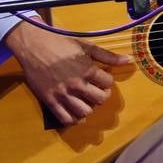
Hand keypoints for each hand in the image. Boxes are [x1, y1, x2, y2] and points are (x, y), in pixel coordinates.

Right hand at [4, 22, 130, 125]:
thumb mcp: (86, 45)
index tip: (101, 77)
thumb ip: (107, 55)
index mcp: (87, 70)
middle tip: (96, 90)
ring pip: (84, 112)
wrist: (34, 45)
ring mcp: (63, 94)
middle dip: (101, 95)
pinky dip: (73, 118)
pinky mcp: (50, 101)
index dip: (107, 80)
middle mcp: (77, 84)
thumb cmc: (61, 43)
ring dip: (89, 107)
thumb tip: (128, 60)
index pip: (108, 83)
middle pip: (100, 99)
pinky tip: (74, 110)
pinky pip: (66, 118)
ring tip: (86, 100)